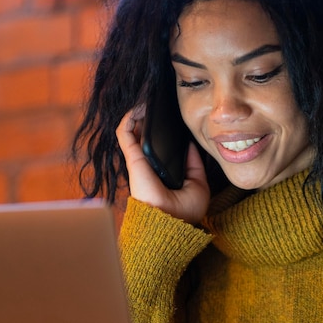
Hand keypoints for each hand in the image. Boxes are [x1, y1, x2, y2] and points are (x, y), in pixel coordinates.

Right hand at [116, 108, 209, 224]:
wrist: (171, 225)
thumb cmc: (184, 213)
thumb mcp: (197, 185)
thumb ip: (194, 164)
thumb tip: (191, 144)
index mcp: (160, 173)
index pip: (158, 146)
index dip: (163, 130)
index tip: (172, 114)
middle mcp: (146, 166)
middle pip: (144, 135)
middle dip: (150, 117)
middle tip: (159, 101)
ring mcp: (138, 162)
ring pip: (132, 131)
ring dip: (139, 112)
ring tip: (150, 98)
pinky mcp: (133, 159)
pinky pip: (125, 131)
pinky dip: (130, 116)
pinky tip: (141, 105)